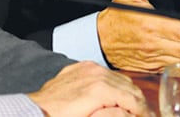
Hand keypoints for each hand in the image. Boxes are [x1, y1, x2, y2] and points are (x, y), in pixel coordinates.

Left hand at [29, 61, 149, 115]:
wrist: (34, 112)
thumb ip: (114, 115)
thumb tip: (130, 113)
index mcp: (100, 89)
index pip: (133, 98)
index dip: (144, 111)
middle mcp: (96, 73)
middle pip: (129, 86)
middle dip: (139, 101)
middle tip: (144, 114)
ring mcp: (88, 68)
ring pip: (119, 78)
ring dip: (127, 92)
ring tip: (131, 106)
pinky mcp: (80, 67)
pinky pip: (105, 72)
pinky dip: (113, 83)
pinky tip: (113, 94)